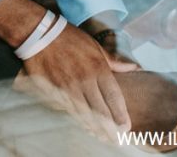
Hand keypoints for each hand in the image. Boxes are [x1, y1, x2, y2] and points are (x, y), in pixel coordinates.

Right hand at [0, 0, 132, 141]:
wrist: (41, 35)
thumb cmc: (71, 39)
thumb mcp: (96, 46)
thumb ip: (115, 62)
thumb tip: (135, 68)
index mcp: (98, 68)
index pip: (112, 96)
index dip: (120, 114)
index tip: (126, 127)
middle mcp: (84, 80)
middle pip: (99, 110)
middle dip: (109, 128)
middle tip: (116, 140)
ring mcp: (68, 87)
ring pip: (84, 113)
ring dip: (94, 128)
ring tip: (102, 138)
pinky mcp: (54, 91)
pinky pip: (68, 110)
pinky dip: (78, 120)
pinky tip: (84, 127)